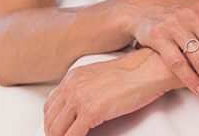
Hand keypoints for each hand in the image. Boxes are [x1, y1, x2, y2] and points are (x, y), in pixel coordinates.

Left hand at [43, 49, 174, 135]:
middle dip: (54, 134)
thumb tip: (78, 109)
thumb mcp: (99, 77)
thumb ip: (84, 90)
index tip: (57, 131)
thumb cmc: (132, 72)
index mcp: (73, 77)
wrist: (147, 68)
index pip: (50, 106)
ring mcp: (80, 99)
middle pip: (50, 119)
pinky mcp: (91, 111)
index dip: (52, 122)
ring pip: (57, 130)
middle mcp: (72, 86)